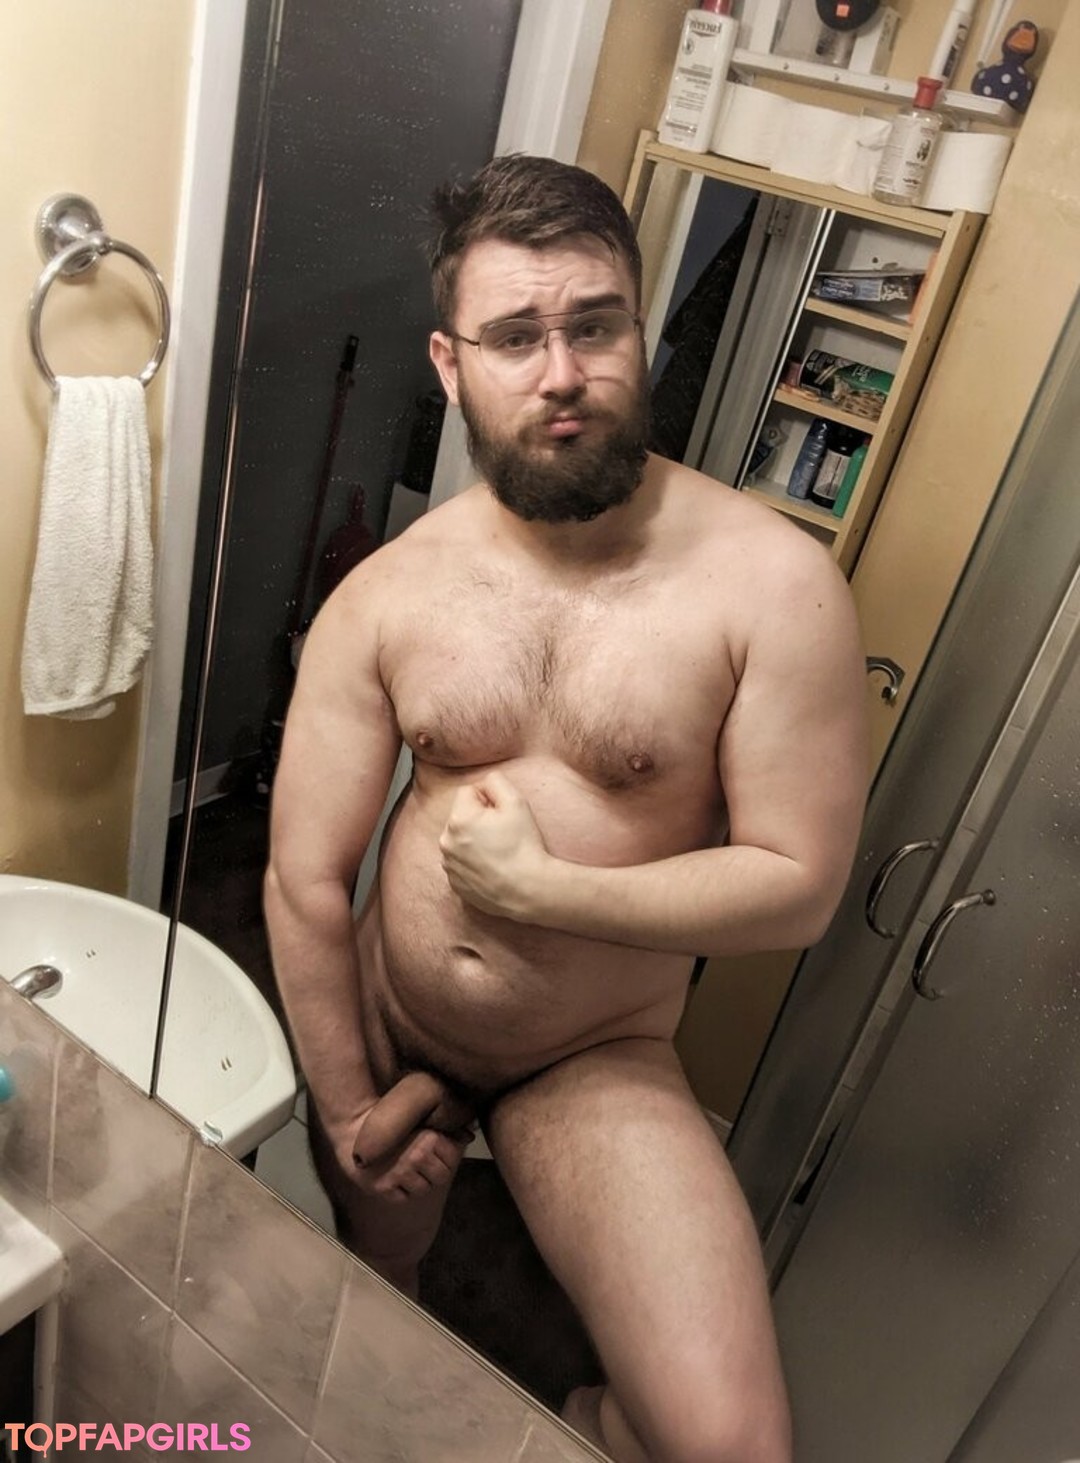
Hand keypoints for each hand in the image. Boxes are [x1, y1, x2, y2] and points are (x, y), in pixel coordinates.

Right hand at [345, 1072, 476, 1204]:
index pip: (453, 1160)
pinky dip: (400, 1190)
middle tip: (419, 1161)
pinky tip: (392, 1174)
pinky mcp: (382, 1188)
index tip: (435, 1151)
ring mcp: (398, 1174)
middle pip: (441, 1178)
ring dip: (417, 1181)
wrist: (353, 1126)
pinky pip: (403, 1198)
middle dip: (434, 1171)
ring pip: (423, 1190)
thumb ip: (447, 1128)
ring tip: (404, 1166)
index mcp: (428, 1139)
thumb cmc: (391, 1120)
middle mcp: (415, 1157)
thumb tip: (470, 1135)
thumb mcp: (421, 1119)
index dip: (446, 1156)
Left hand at [439, 770, 549, 919]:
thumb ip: (496, 781)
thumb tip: (485, 782)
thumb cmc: (523, 846)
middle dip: (479, 819)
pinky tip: (493, 867)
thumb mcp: (516, 802)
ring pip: (460, 839)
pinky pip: (461, 862)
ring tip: (499, 852)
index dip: (489, 798)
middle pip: (462, 816)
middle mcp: (446, 841)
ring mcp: (449, 865)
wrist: (528, 890)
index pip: (468, 791)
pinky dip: (473, 861)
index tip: (503, 814)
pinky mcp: (454, 883)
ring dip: (474, 840)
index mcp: (458, 819)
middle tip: (503, 833)